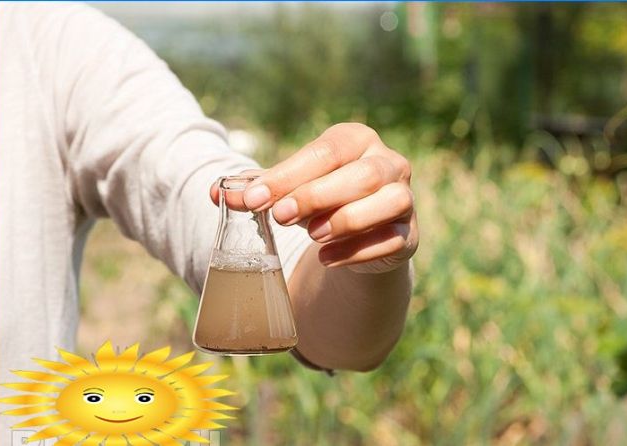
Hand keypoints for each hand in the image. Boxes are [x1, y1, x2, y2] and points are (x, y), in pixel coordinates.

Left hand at [211, 123, 417, 272]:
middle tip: (280, 217)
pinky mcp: (410, 234)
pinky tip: (327, 259)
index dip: (288, 176)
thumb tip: (216, 192)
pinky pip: (393, 240)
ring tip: (312, 236)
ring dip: (347, 220)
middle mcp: (389, 162)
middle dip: (317, 195)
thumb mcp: (290, 189)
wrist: (359, 234)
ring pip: (389, 201)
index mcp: (357, 140)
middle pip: (361, 174)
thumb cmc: (321, 200)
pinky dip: (359, 251)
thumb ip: (257, 189)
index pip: (325, 152)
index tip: (253, 199)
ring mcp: (404, 198)